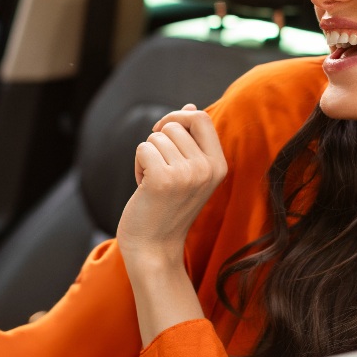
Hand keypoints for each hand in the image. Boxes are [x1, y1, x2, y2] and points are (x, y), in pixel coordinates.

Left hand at [116, 104, 227, 268]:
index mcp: (219, 166)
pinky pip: (142, 149)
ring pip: (156, 137)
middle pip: (174, 125)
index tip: (164, 133)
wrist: (154, 249)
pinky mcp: (164, 179)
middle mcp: (207, 169)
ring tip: (154, 183)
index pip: (201, 118)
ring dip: (147, 157)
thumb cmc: (167, 208)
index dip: (178, 118)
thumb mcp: (189, 172)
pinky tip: (145, 187)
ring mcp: (187, 174)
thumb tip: (190, 107)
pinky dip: (138, 165)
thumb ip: (192, 141)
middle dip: (158, 142)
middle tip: (159, 169)